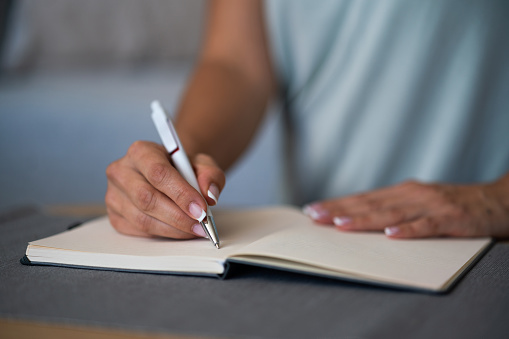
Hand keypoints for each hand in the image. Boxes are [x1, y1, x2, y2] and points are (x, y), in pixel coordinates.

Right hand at [105, 141, 224, 238]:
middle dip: (178, 216)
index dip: (181, 194)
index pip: (158, 173)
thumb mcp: (202, 164)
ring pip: (142, 219)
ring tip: (195, 229)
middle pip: (147, 199)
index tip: (201, 209)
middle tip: (201, 224)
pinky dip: (163, 234)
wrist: (170, 174)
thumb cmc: (182, 168)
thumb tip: (210, 195)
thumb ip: (210, 175)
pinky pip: (138, 231)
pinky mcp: (115, 216)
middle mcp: (121, 171)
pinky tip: (180, 231)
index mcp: (140, 151)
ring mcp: (114, 195)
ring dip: (173, 229)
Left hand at [303, 179, 508, 238]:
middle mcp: (412, 195)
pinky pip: (427, 226)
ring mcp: (431, 206)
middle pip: (370, 204)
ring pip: (392, 213)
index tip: (312, 210)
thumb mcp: (419, 204)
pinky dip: (409, 230)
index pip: (363, 199)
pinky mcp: (451, 218)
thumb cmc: (453, 205)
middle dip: (339, 210)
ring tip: (341, 225)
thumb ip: (393, 209)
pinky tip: (391, 235)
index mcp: (402, 192)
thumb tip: (359, 218)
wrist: (497, 201)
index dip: (337, 204)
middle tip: (315, 216)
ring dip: (365, 220)